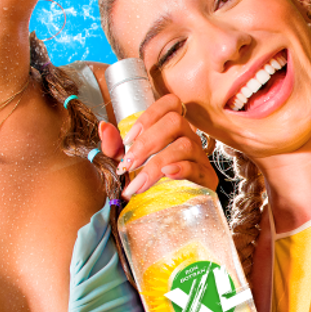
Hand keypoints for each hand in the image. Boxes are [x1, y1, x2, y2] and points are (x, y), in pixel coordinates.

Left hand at [99, 94, 218, 198]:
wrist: (168, 208)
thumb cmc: (148, 179)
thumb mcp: (127, 162)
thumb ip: (114, 146)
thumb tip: (104, 127)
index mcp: (171, 128)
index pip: (170, 103)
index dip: (149, 115)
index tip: (128, 138)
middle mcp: (188, 136)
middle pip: (175, 121)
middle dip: (147, 142)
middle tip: (129, 164)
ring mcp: (199, 155)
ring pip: (185, 145)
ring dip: (157, 163)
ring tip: (139, 182)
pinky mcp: (206, 177)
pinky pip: (197, 166)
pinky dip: (180, 168)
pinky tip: (167, 175)